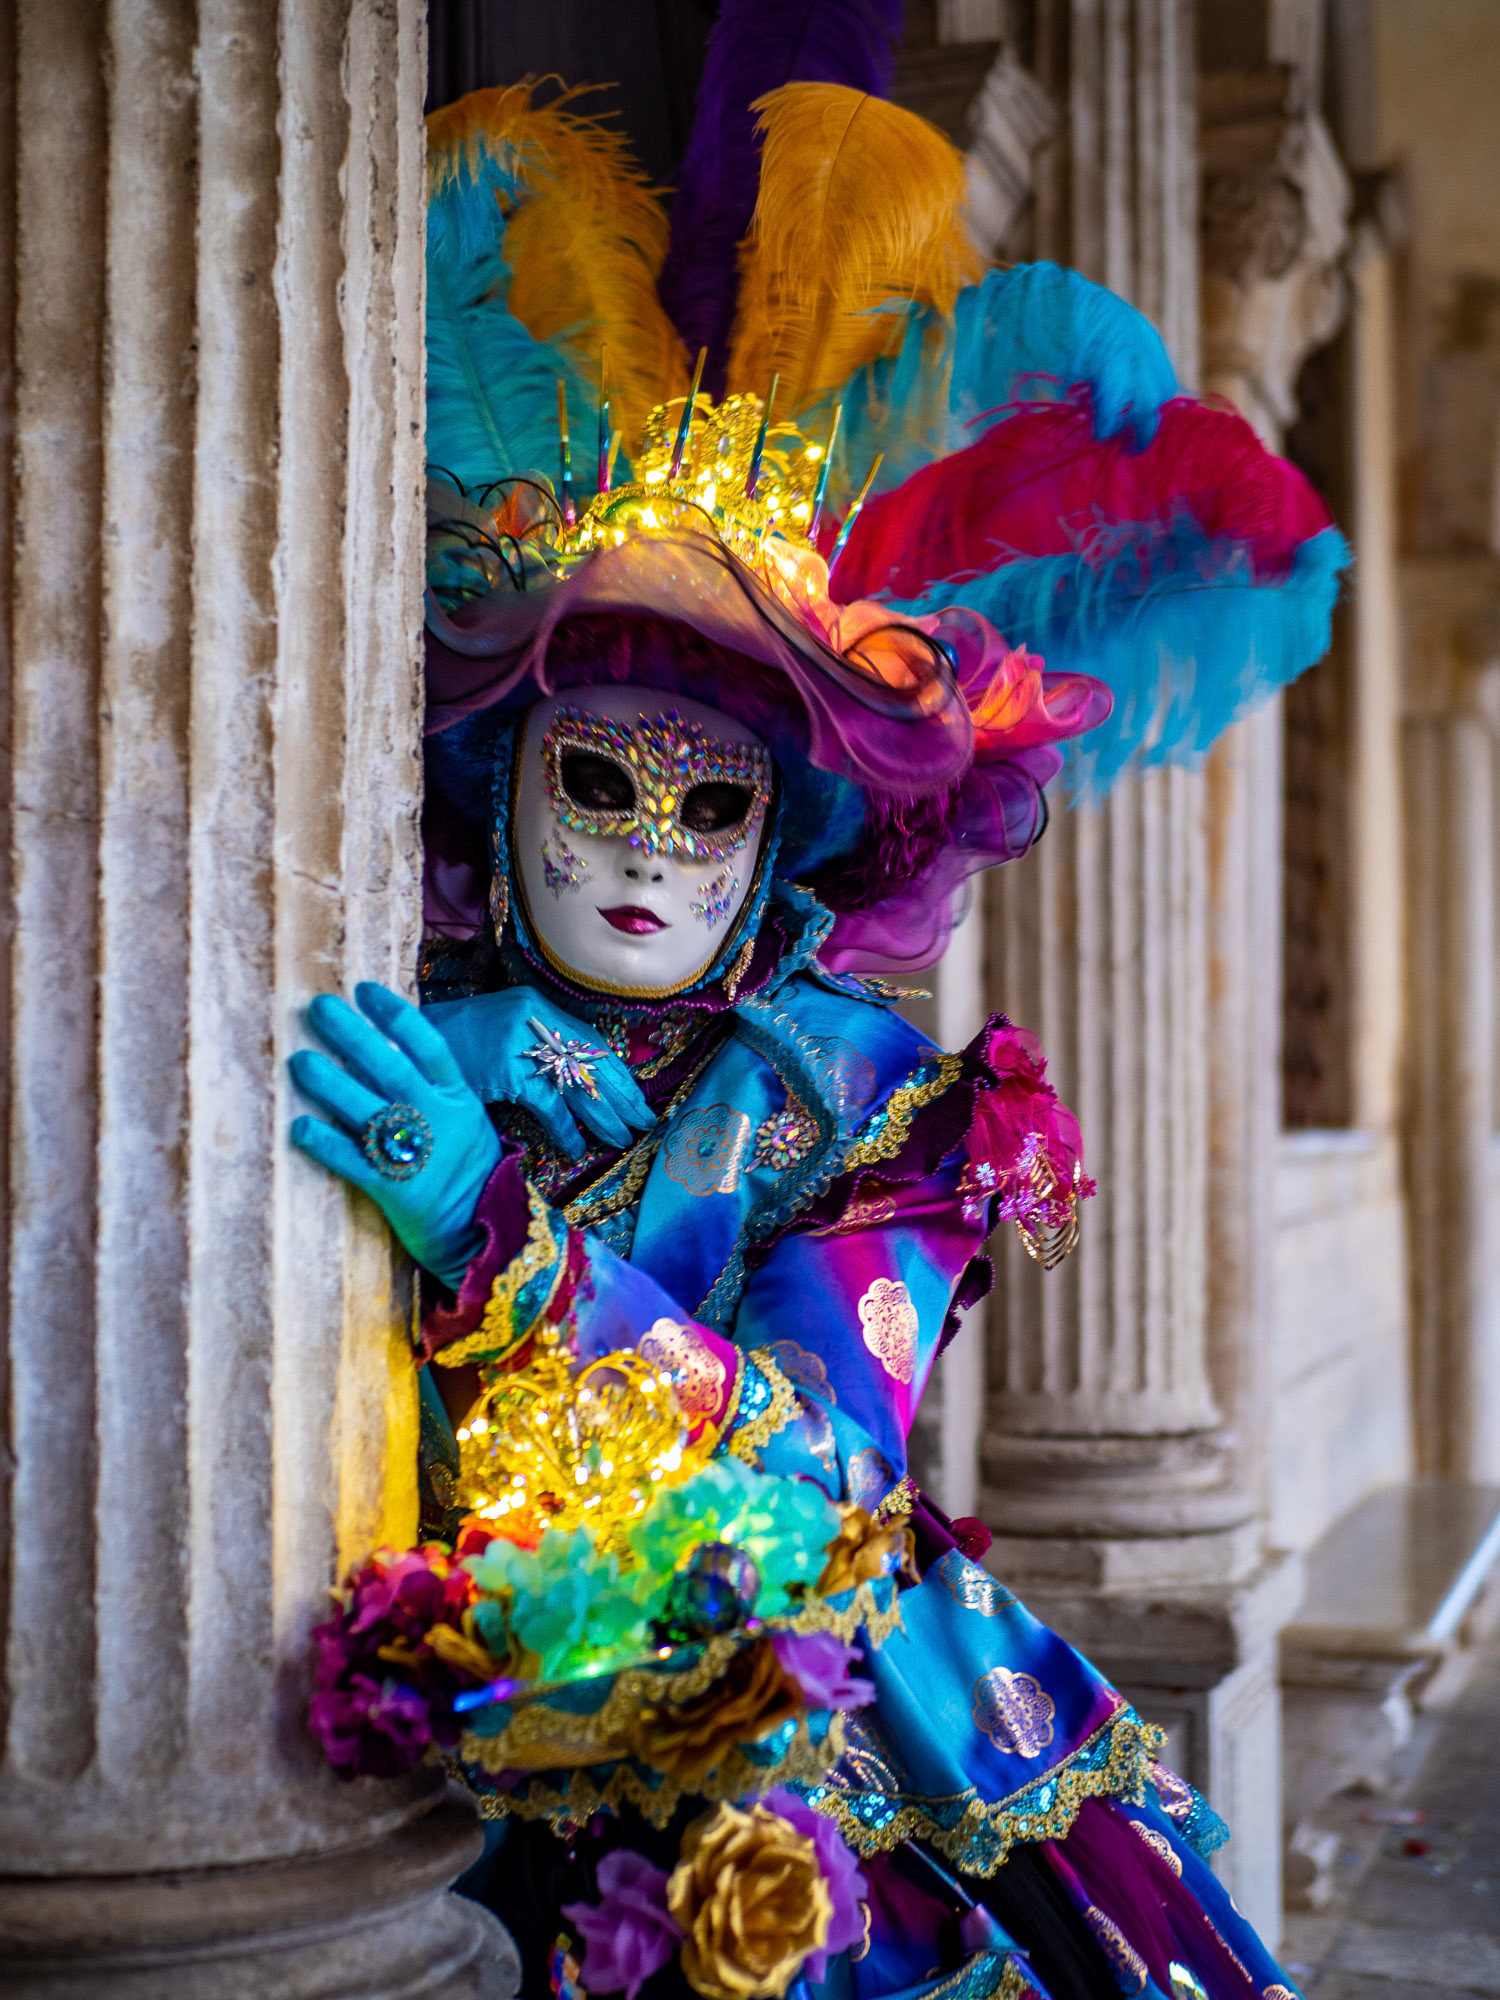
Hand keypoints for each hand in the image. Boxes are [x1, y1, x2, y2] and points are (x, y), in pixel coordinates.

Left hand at [289, 982, 500, 1286]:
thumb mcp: (464, 1119)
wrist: (482, 1229)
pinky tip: (300, 1127)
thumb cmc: (466, 1167)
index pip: (428, 1047)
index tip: (364, 989)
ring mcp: (418, 1154)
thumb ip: (432, 1088)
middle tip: (318, 1007)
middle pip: (392, 1069)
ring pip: (369, 1110)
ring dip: (331, 1084)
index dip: (396, 1016)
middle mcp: (438, 1119)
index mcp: (458, 1098)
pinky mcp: (396, 1189)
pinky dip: (327, 1144)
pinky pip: (355, 1162)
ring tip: (299, 1061)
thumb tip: (386, 1047)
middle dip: (353, 1035)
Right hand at [423, 987, 653, 1159]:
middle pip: (592, 1061)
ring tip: (622, 1137)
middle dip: (621, 1095)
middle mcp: (532, 1018)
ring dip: (602, 1116)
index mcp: (536, 1006)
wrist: (403, 1043)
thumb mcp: (499, 1037)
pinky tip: (575, 1147)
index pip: (590, 1040)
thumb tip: (575, 1081)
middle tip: (644, 1120)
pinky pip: (547, 1104)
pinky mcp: (504, 1067)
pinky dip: (564, 1129)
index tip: (636, 1096)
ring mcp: (518, 1041)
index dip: (617, 1072)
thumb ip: (534, 1049)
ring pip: (576, 1084)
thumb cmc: (452, 1045)